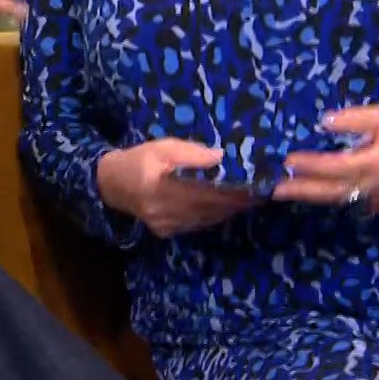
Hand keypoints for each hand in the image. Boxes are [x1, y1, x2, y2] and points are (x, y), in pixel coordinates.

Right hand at [96, 139, 258, 238]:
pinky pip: (200, 223)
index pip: (207, 188)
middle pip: (211, 206)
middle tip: (265, 189)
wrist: (113, 186)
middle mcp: (166, 210)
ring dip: (232, 208)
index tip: (258, 181)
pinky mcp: (169, 232)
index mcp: (161, 186)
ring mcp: (168, 225)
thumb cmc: (139, 159)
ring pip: (209, 218)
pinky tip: (230, 206)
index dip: (234, 187)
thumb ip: (190, 153)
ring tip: (254, 197)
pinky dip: (217, 214)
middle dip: (239, 198)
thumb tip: (221, 157)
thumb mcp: (162, 147)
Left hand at [271, 106, 378, 215]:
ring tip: (283, 190)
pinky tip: (307, 192)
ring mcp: (373, 199)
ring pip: (335, 199)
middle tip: (273, 188)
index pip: (335, 167)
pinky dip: (324, 197)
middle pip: (330, 191)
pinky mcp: (374, 204)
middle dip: (301, 189)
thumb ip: (354, 119)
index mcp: (374, 164)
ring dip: (309, 195)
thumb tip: (325, 121)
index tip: (289, 159)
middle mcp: (370, 186)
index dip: (311, 164)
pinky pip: (345, 201)